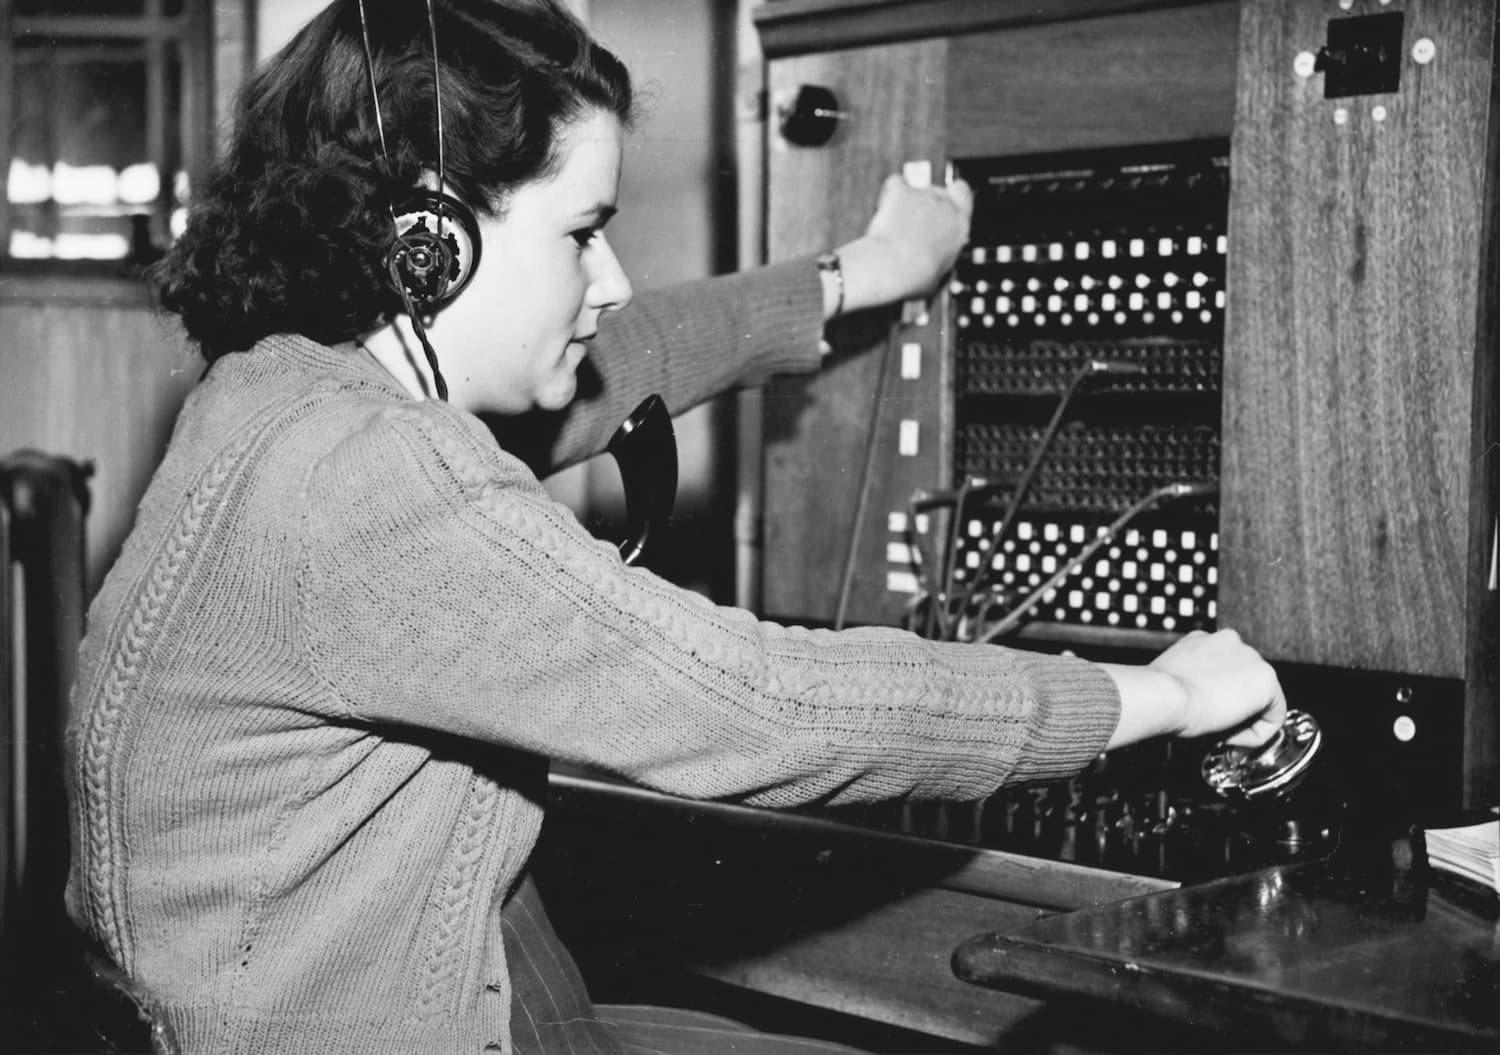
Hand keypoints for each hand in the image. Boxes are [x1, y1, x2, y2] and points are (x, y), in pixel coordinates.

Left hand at [832, 173, 973, 315]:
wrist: (890, 267)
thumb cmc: (913, 276)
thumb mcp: (938, 277)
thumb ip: (941, 261)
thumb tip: (936, 268)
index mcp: (959, 227)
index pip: (964, 196)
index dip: (954, 199)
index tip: (945, 209)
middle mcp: (945, 206)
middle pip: (940, 192)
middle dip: (928, 204)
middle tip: (915, 222)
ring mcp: (923, 196)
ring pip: (918, 188)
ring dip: (909, 201)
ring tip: (896, 223)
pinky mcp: (901, 192)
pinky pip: (896, 183)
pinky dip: (890, 192)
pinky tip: (885, 207)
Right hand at [1101, 629, 1285, 750]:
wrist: (1163, 696)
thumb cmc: (1157, 693)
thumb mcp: (1173, 678)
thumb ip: (1189, 680)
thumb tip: (1194, 698)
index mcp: (1204, 639)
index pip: (1224, 670)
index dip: (1215, 698)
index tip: (1204, 714)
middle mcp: (1230, 641)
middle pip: (1245, 683)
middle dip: (1234, 708)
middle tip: (1213, 727)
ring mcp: (1251, 658)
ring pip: (1261, 698)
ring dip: (1245, 719)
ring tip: (1220, 732)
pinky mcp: (1266, 679)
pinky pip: (1274, 715)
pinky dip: (1258, 732)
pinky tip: (1234, 737)